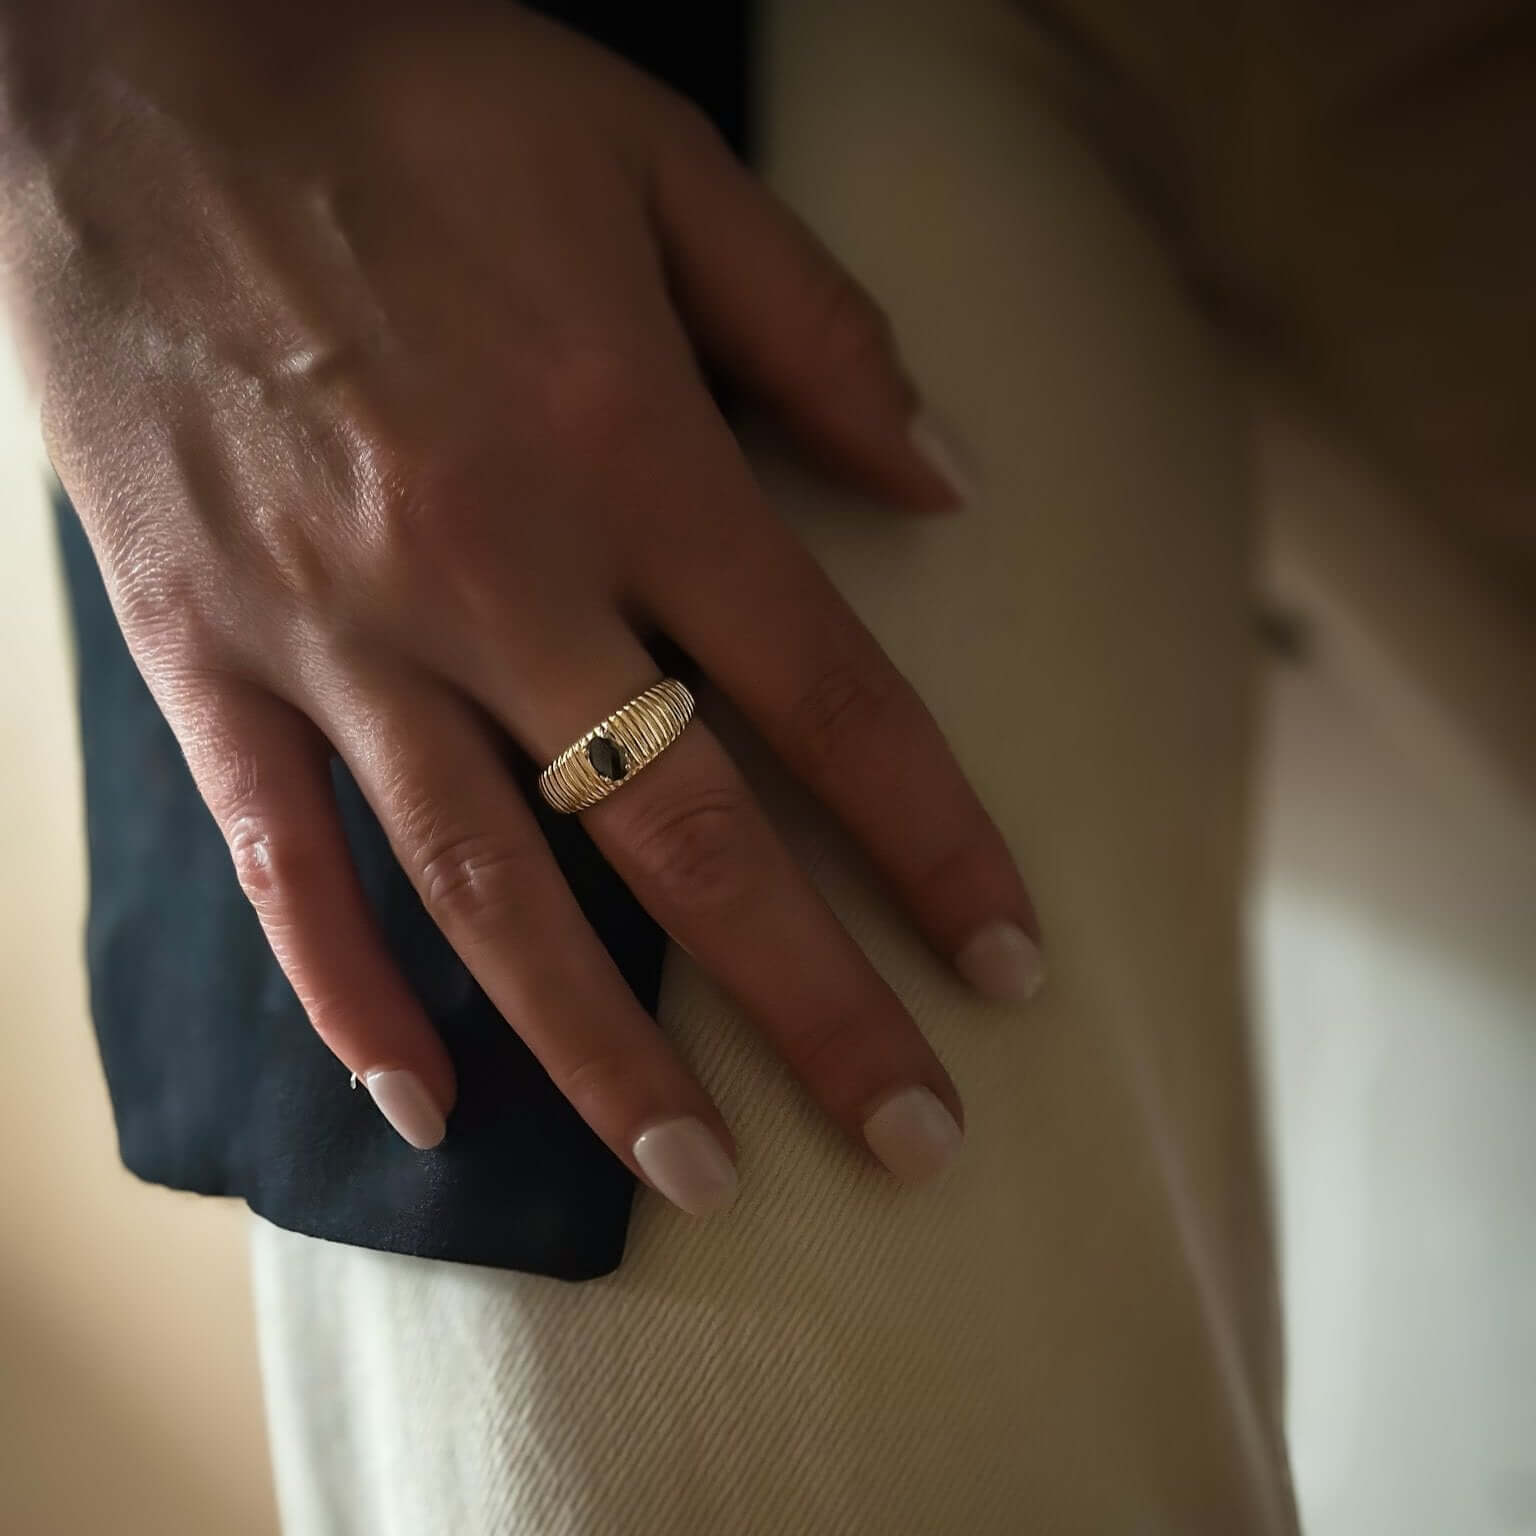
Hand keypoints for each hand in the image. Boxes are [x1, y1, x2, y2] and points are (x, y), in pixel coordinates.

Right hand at [4, 0, 1041, 1212]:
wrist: (122, 61)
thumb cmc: (409, 94)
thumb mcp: (651, 157)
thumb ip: (815, 330)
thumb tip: (944, 483)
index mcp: (623, 450)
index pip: (825, 700)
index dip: (932, 845)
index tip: (1004, 965)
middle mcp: (490, 571)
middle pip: (682, 837)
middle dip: (808, 1003)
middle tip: (906, 1139)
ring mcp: (333, 629)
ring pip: (485, 889)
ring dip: (598, 1050)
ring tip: (697, 1175)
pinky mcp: (201, 650)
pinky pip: (279, 856)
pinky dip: (343, 988)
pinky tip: (422, 1100)